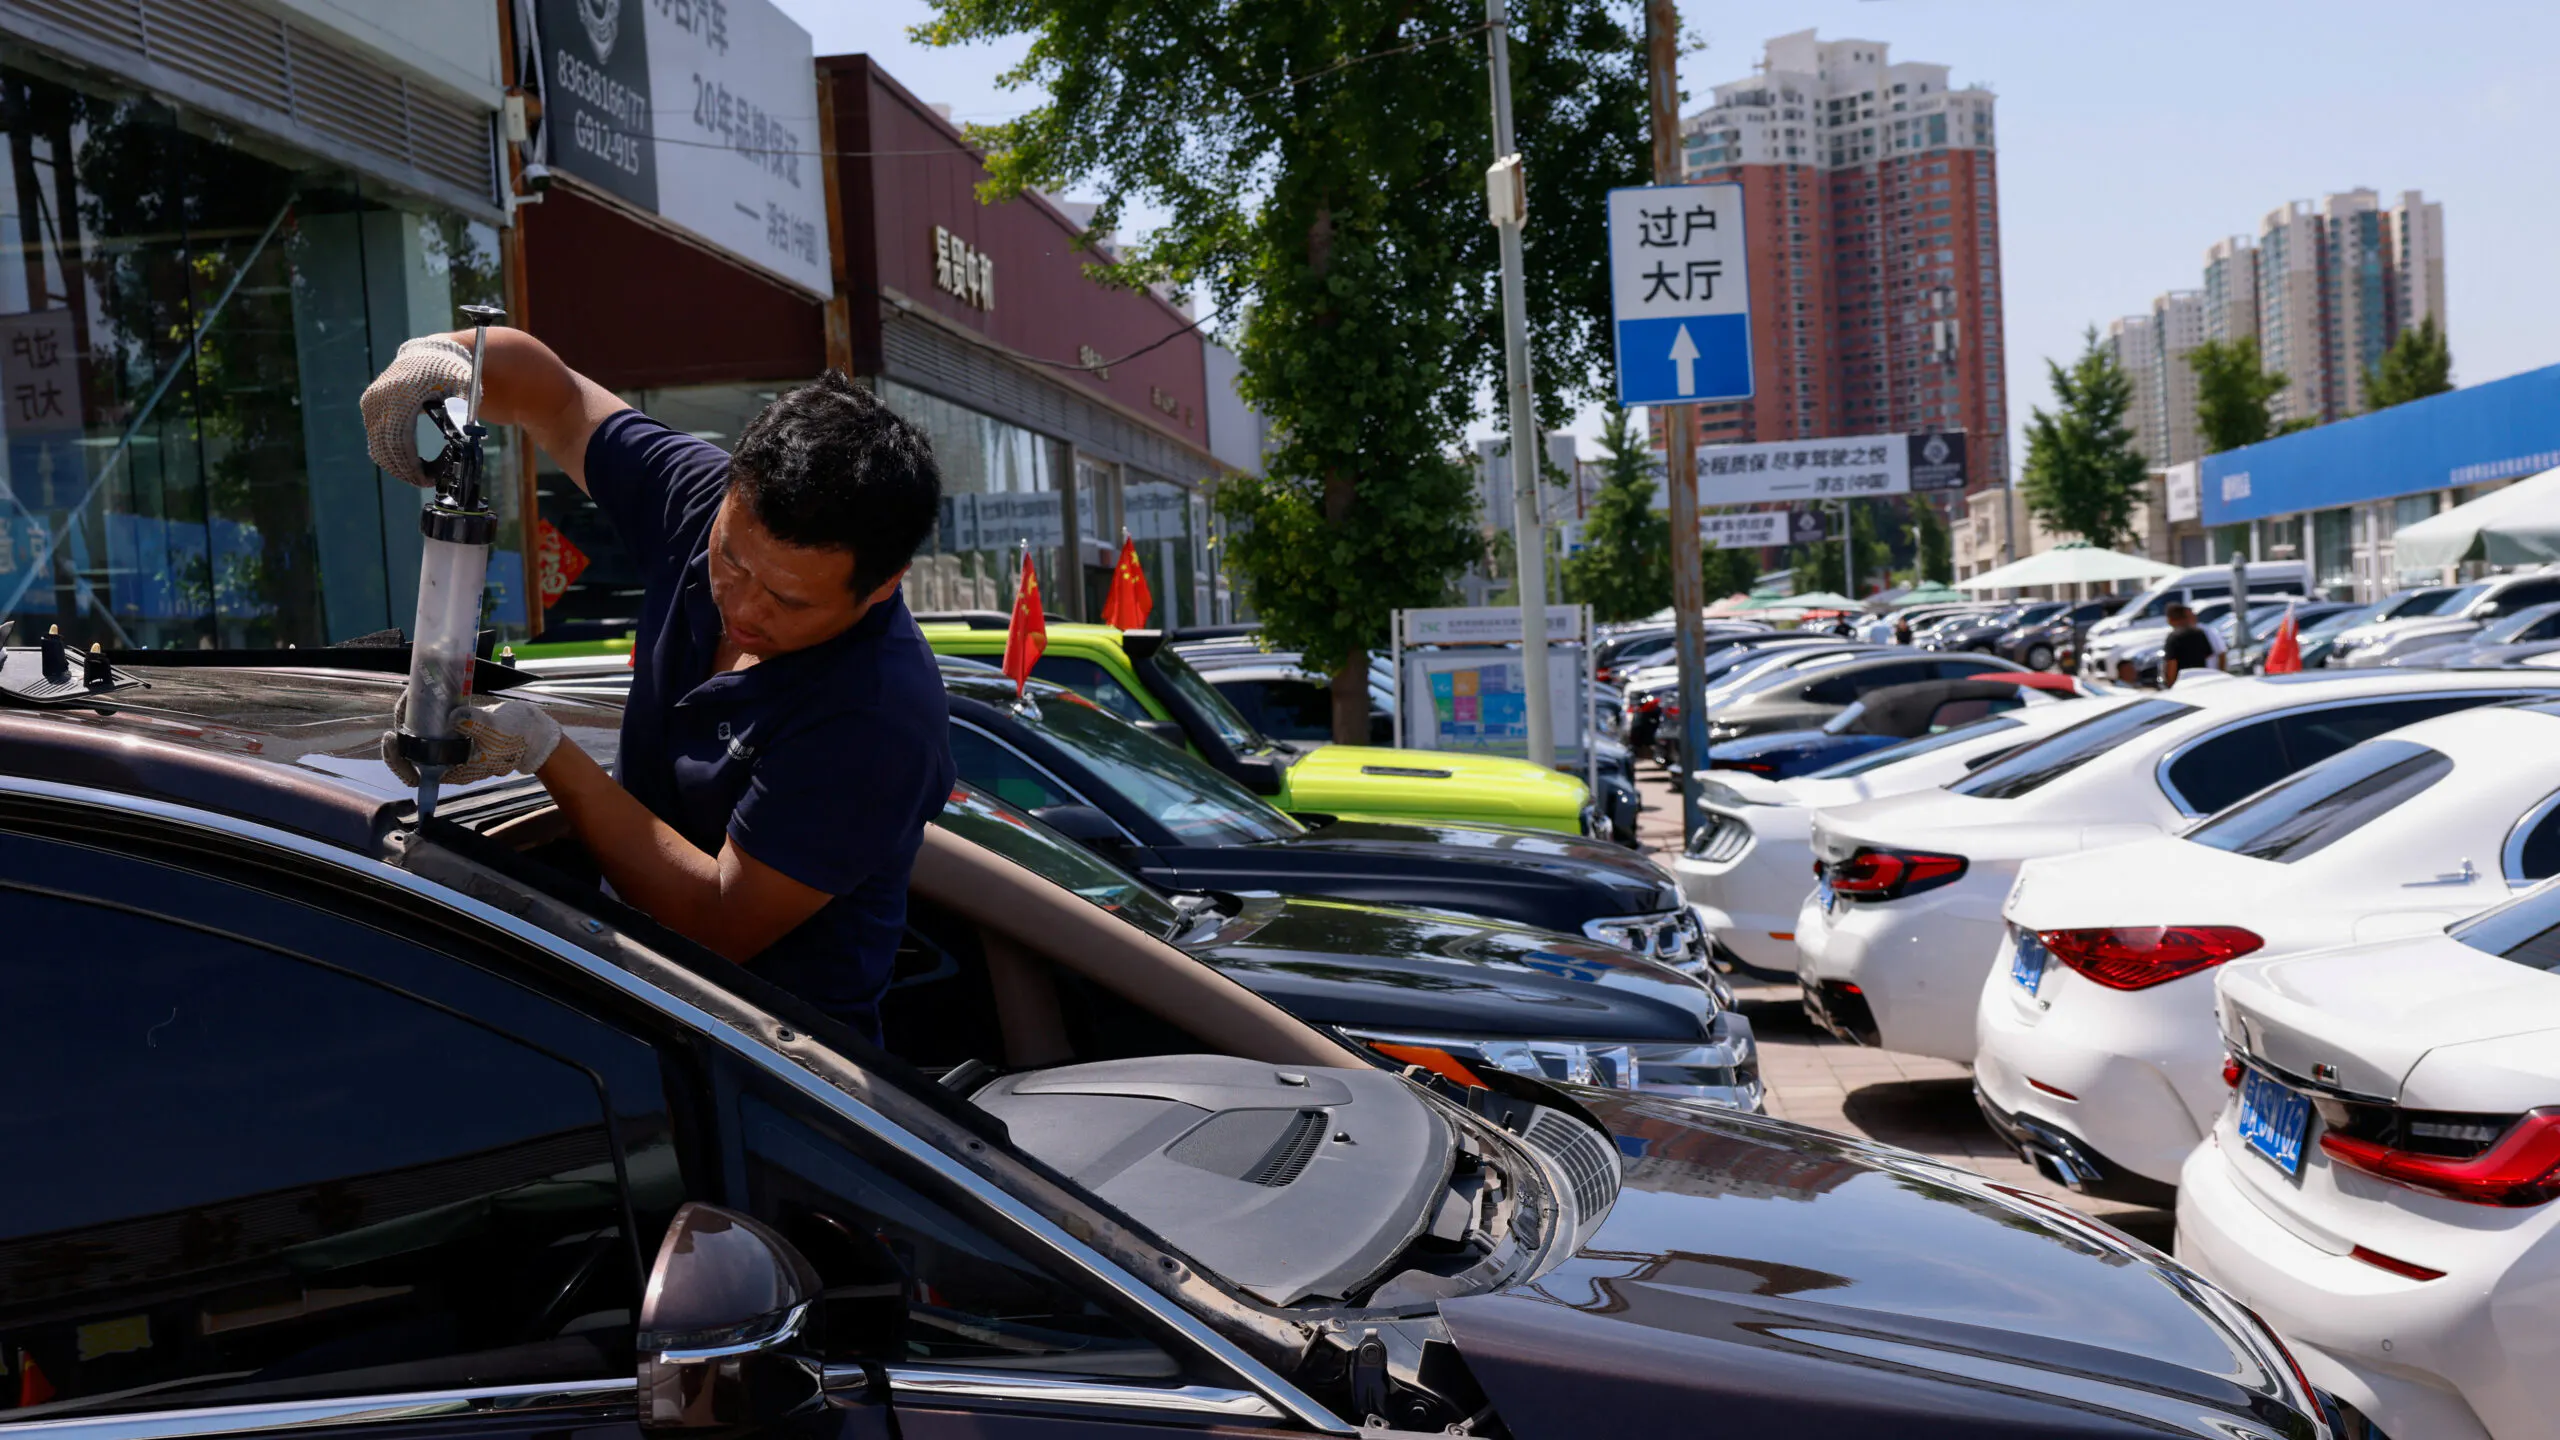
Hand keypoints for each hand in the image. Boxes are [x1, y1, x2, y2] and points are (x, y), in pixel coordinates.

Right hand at [361, 336, 473, 485]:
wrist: (429, 353)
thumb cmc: (451, 373)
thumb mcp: (463, 390)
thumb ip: (462, 414)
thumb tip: (464, 439)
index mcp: (401, 394)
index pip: (398, 440)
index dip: (410, 465)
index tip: (427, 479)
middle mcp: (380, 398)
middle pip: (384, 447)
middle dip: (404, 470)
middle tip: (425, 482)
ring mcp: (372, 403)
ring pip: (378, 447)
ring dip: (398, 466)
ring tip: (421, 474)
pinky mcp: (370, 406)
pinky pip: (376, 439)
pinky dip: (392, 454)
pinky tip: (410, 463)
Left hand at [381, 695, 563, 785]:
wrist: (534, 731)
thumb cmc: (518, 737)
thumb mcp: (499, 730)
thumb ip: (478, 724)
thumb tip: (454, 717)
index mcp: (453, 769)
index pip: (415, 775)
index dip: (398, 761)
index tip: (392, 739)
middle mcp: (447, 760)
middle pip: (412, 751)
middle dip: (402, 728)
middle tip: (404, 702)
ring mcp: (450, 745)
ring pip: (420, 735)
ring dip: (411, 717)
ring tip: (411, 695)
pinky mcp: (455, 730)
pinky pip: (431, 724)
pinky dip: (424, 710)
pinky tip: (423, 694)